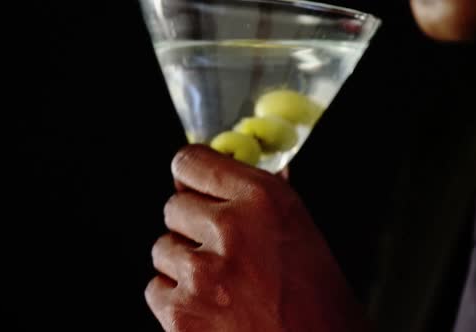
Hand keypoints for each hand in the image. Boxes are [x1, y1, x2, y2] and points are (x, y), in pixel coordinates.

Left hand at [146, 145, 370, 331]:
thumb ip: (264, 195)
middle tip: (220, 249)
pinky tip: (210, 309)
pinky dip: (176, 299)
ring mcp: (202, 273)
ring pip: (161, 249)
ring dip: (183, 264)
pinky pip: (156, 289)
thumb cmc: (319, 299)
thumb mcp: (301, 231)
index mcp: (263, 199)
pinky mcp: (181, 314)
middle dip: (192, 225)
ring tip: (221, 285)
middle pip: (173, 206)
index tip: (194, 187)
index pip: (190, 162)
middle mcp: (230, 228)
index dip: (191, 177)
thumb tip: (240, 166)